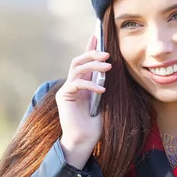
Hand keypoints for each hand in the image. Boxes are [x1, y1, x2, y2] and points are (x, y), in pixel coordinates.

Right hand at [56, 35, 110, 167]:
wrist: (85, 140)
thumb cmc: (96, 124)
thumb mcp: (104, 101)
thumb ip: (104, 85)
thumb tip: (113, 70)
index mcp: (82, 83)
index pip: (85, 61)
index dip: (89, 47)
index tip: (97, 35)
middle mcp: (73, 84)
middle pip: (79, 60)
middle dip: (92, 53)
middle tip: (107, 54)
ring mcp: (67, 89)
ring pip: (77, 68)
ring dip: (93, 65)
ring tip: (108, 67)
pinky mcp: (64, 97)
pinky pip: (76, 84)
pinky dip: (90, 84)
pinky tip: (102, 90)